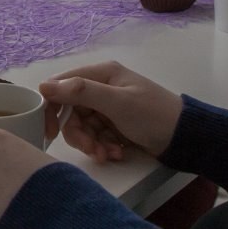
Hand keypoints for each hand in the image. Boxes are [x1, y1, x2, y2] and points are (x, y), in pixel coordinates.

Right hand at [41, 61, 183, 160]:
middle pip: (70, 111)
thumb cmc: (152, 115)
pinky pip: (95, 136)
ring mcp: (107, 107)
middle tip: (92, 149)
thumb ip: (81, 92)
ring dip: (92, 143)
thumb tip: (43, 86)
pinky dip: (102, 146)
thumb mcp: (117, 103)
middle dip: (79, 134)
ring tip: (109, 154)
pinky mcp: (113, 124)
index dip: (51, 108)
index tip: (50, 131)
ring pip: (82, 127)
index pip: (61, 86)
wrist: (184, 138)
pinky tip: (117, 153)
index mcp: (100, 74)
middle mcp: (101, 87)